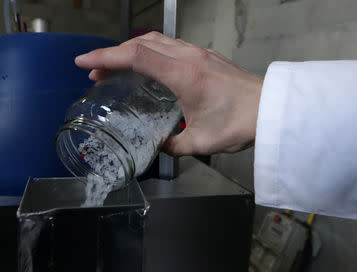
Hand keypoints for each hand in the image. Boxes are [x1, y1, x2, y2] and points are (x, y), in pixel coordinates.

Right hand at [75, 32, 262, 155]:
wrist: (272, 108)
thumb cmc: (241, 123)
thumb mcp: (201, 142)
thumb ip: (172, 145)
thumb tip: (155, 146)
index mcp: (184, 75)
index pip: (136, 56)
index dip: (106, 57)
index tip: (84, 62)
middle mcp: (189, 57)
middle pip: (141, 43)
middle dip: (112, 55)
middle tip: (94, 72)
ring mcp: (198, 53)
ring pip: (155, 40)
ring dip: (130, 50)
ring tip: (115, 67)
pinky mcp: (205, 56)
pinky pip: (170, 45)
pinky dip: (149, 50)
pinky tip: (145, 65)